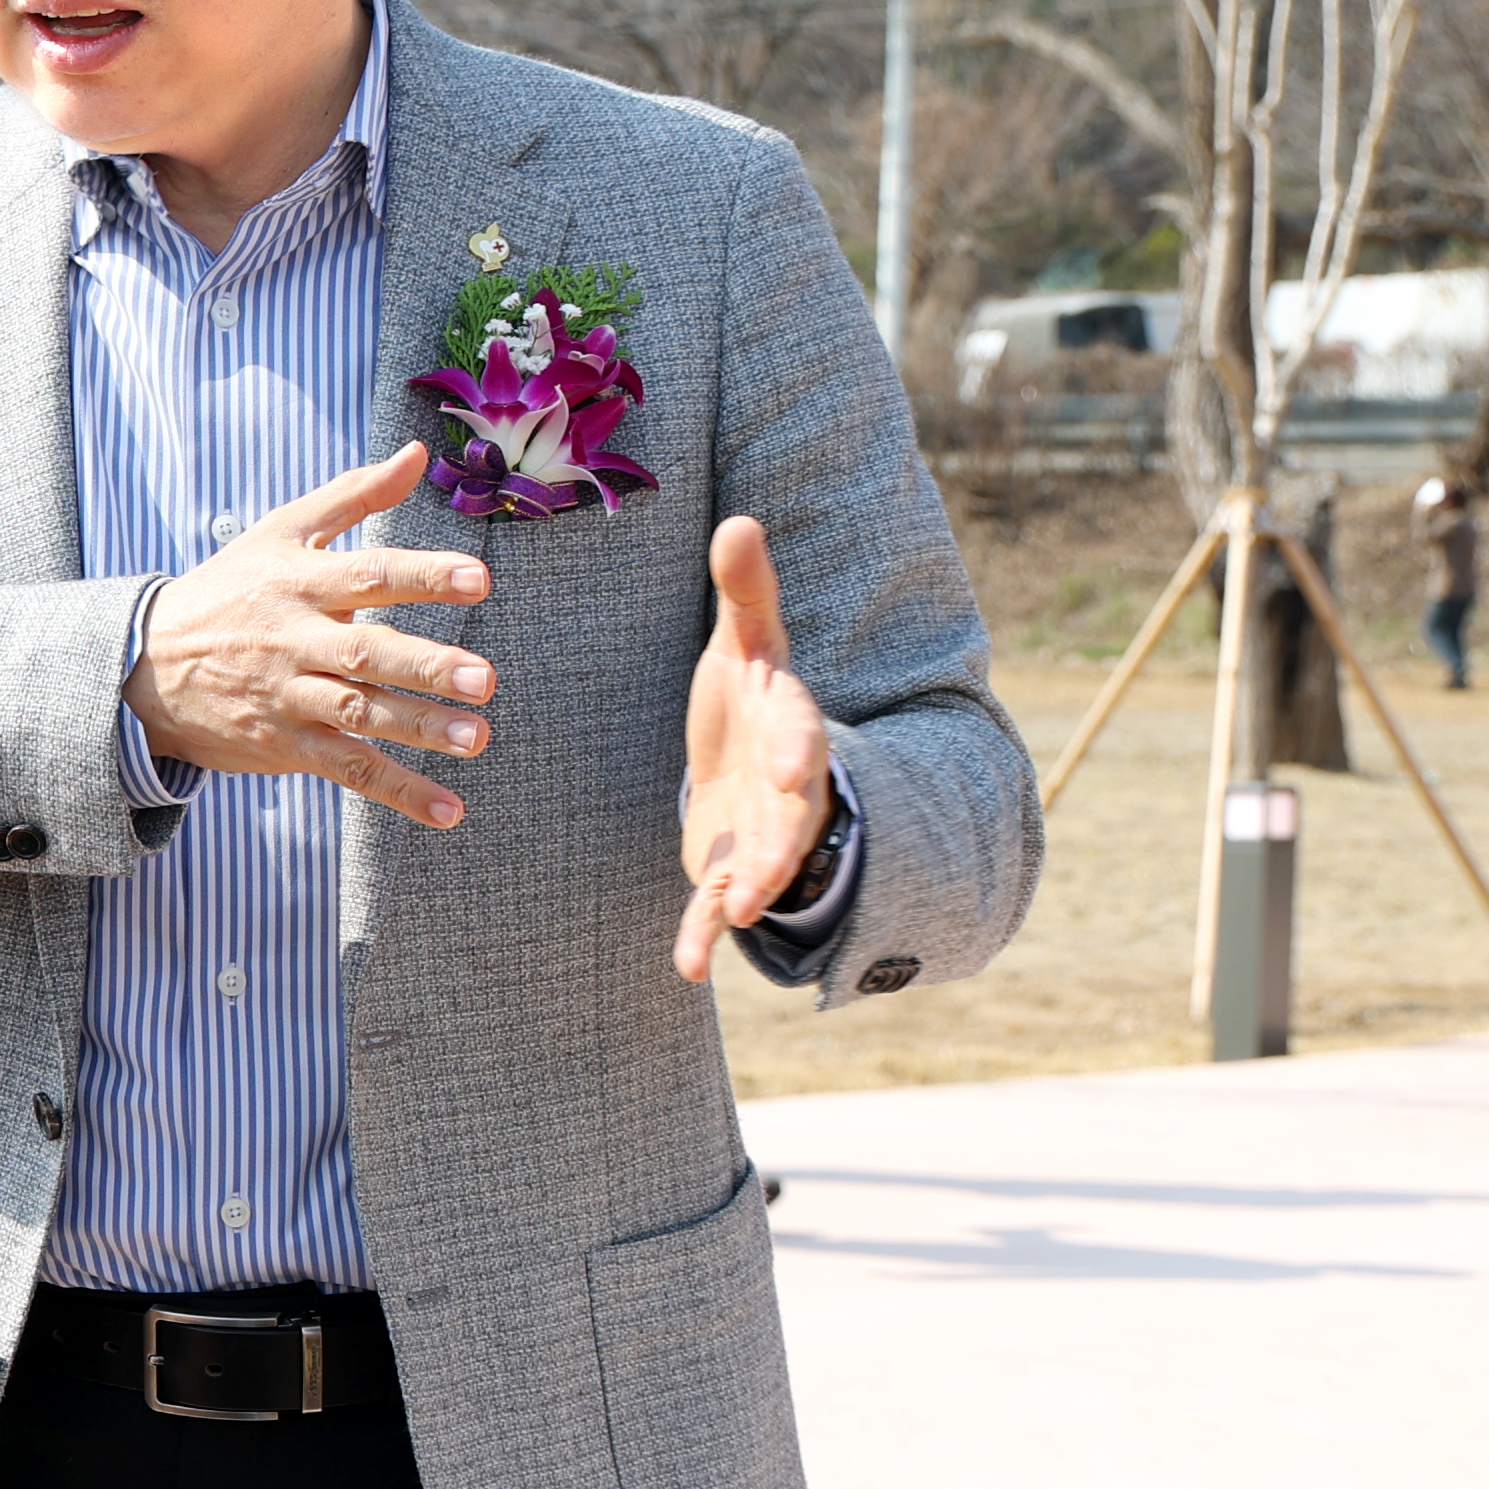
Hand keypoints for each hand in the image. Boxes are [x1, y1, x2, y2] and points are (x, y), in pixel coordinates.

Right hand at [120, 443, 499, 831]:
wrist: (145, 666)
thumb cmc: (228, 590)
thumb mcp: (281, 532)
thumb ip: (354, 495)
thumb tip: (417, 454)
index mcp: (299, 582)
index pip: (368, 574)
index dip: (423, 576)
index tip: (478, 580)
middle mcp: (294, 640)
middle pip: (366, 653)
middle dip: (426, 667)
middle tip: (484, 679)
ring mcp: (288, 696)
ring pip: (358, 714)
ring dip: (418, 730)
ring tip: (476, 738)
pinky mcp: (284, 745)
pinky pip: (346, 769)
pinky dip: (397, 790)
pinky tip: (447, 809)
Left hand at [675, 513, 834, 983]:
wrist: (751, 755)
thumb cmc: (748, 691)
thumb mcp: (747, 639)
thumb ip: (746, 590)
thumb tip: (739, 519)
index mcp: (787, 722)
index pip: (800, 732)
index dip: (797, 749)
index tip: (791, 766)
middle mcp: (785, 785)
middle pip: (792, 816)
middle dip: (784, 844)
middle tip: (770, 873)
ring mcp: (761, 832)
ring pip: (763, 867)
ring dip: (751, 892)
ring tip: (738, 915)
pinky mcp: (729, 867)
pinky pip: (718, 907)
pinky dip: (704, 936)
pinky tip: (689, 970)